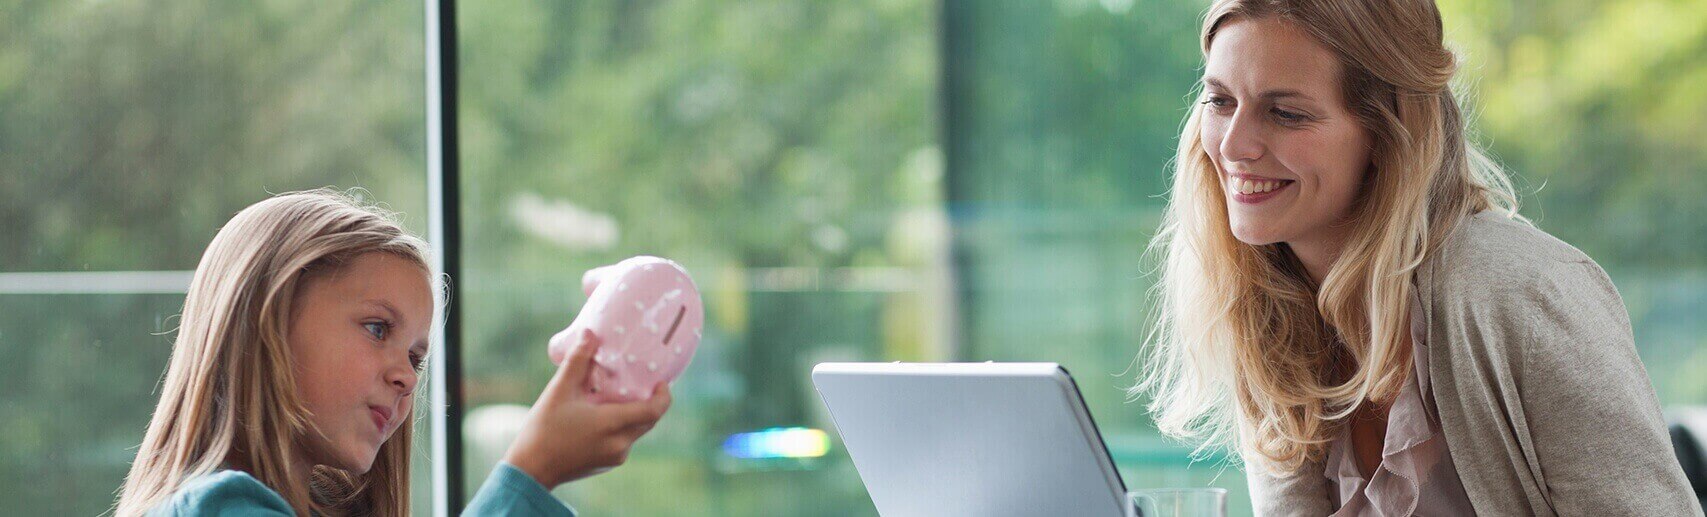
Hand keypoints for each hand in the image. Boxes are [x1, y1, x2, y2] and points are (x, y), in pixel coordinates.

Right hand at [502, 329, 672, 488]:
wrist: (530, 469)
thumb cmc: (543, 429)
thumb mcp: (559, 391)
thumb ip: (578, 361)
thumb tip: (590, 333)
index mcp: (612, 425)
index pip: (654, 411)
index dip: (663, 396)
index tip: (662, 381)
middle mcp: (620, 444)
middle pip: (648, 420)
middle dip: (649, 402)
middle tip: (642, 382)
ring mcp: (614, 457)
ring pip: (636, 431)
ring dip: (633, 414)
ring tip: (619, 396)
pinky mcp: (606, 464)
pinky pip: (624, 441)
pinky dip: (621, 426)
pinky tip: (604, 415)